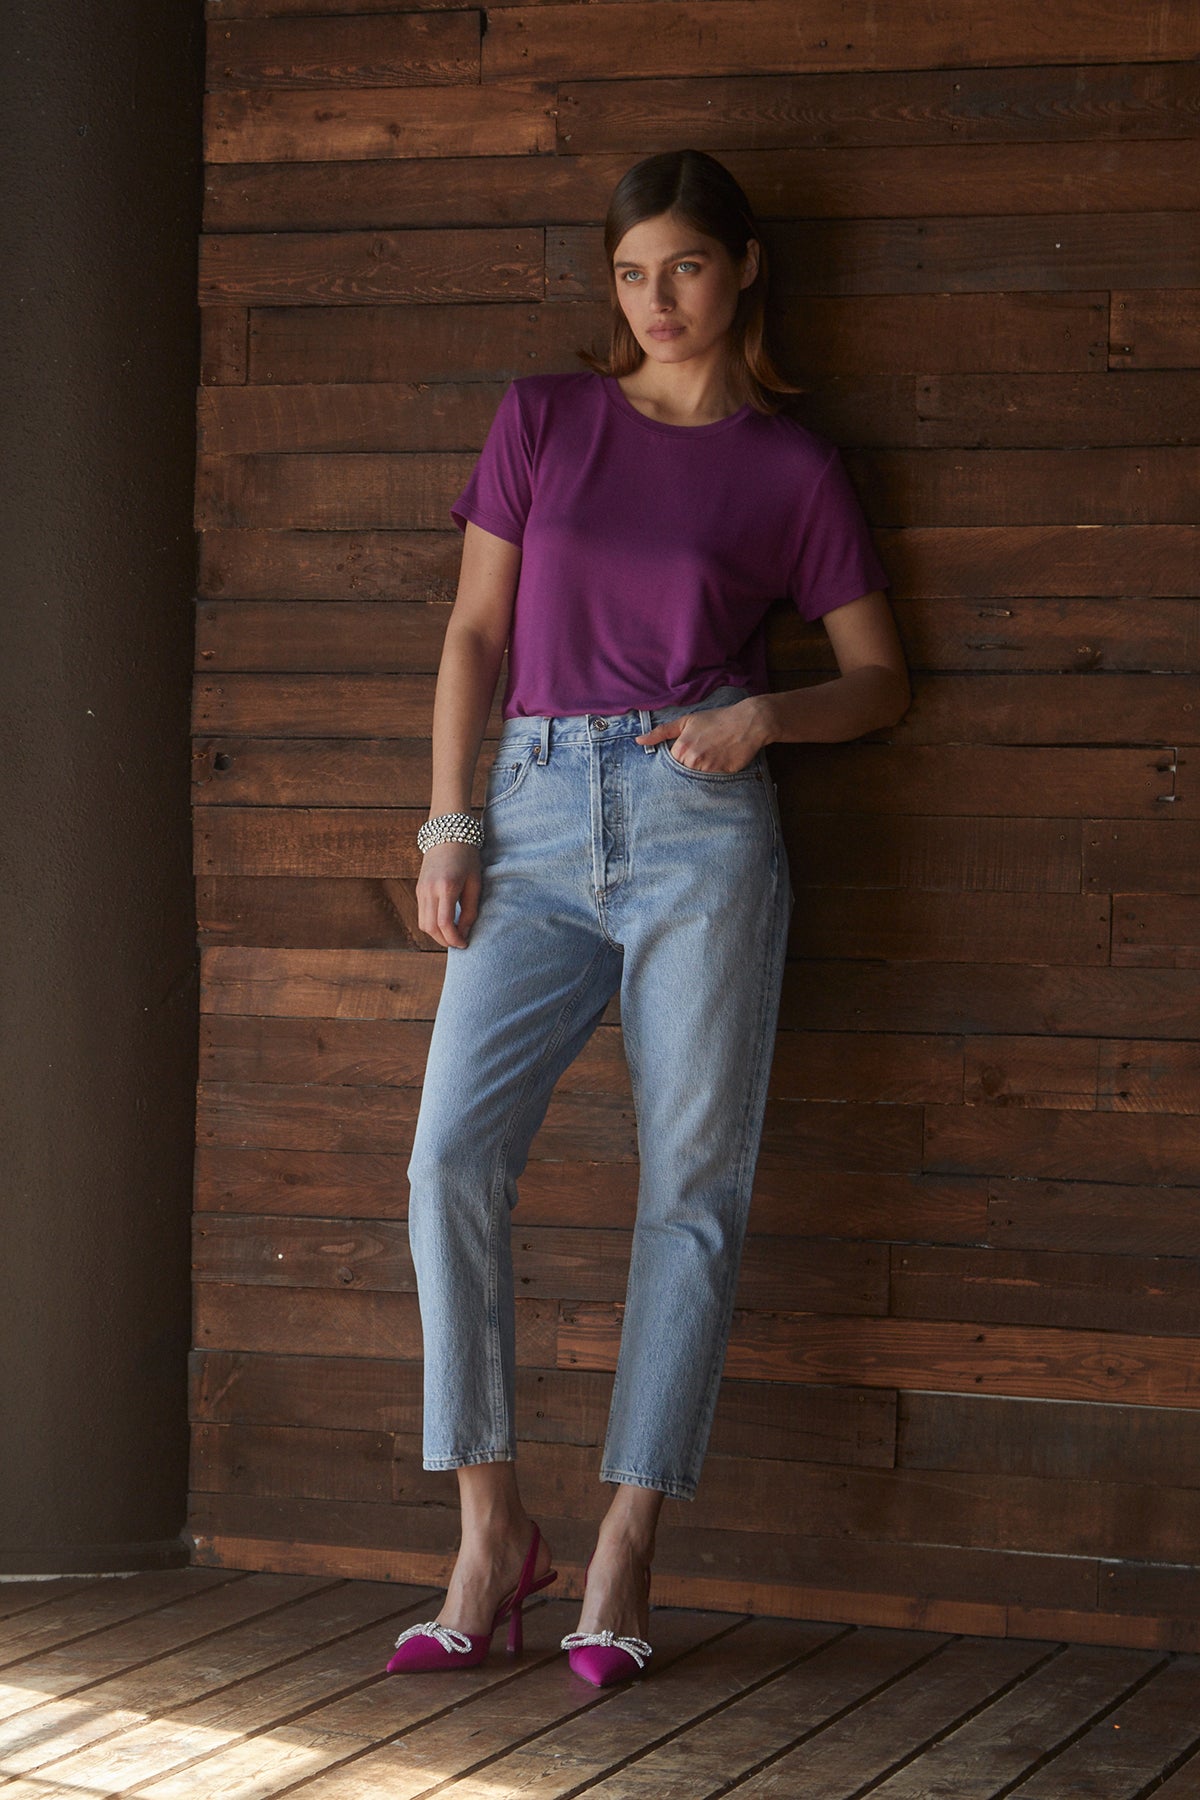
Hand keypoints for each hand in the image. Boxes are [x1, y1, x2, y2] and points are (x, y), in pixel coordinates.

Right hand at [416, 842, 481, 948]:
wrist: (448, 834)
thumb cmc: (467, 858)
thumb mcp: (475, 883)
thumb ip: (470, 910)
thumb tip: (463, 933)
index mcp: (447, 887)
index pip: (444, 923)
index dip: (454, 939)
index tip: (465, 944)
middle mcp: (429, 890)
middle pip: (430, 928)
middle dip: (445, 940)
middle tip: (459, 943)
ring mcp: (421, 890)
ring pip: (423, 924)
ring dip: (437, 934)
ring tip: (453, 935)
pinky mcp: (418, 889)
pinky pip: (422, 914)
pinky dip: (432, 924)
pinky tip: (445, 924)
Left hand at [636, 697, 767, 771]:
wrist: (747, 722)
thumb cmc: (716, 720)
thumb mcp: (687, 721)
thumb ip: (661, 732)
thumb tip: (639, 741)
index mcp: (681, 748)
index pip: (670, 765)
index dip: (677, 760)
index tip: (687, 754)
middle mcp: (693, 761)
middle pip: (682, 774)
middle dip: (688, 768)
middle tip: (701, 755)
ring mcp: (708, 770)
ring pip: (697, 779)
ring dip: (701, 772)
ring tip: (712, 757)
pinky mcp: (723, 775)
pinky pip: (713, 781)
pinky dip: (715, 774)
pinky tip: (721, 761)